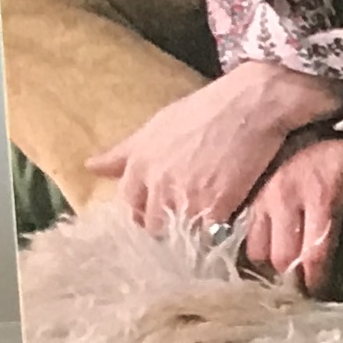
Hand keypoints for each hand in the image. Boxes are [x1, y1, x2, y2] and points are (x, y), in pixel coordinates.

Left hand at [85, 60, 342, 231]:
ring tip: (206, 231)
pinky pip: (207, 238)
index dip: (147, 214)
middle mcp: (156, 184)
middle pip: (153, 227)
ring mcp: (185, 198)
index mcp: (139, 166)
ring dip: (191, 237)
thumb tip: (90, 167)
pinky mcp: (214, 208)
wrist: (252, 103)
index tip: (163, 215)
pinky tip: (225, 231)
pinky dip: (215, 238)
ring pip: (179, 237)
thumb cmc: (206, 109)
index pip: (131, 208)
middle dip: (168, 228)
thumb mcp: (157, 125)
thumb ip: (123, 152)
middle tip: (187, 225)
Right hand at [240, 132, 342, 294]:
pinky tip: (267, 261)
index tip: (327, 295)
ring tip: (288, 276)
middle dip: (296, 283)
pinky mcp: (246, 199)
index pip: (315, 254)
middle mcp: (286, 202)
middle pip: (284, 262)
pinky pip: (242, 240)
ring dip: (273, 271)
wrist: (296, 110)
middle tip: (308, 290)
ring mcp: (261, 201)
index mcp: (320, 196)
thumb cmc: (338, 144)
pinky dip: (253, 256)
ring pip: (258, 255)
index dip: (319, 283)